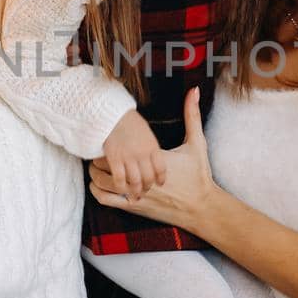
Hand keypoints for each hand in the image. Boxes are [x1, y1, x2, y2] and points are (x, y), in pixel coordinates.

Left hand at [90, 89, 215, 228]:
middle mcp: (140, 174)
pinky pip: (107, 200)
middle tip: (98, 152)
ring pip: (102, 183)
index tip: (107, 136)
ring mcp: (135, 192)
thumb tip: (194, 90)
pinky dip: (98, 193)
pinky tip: (99, 187)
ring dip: (95, 175)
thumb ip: (192, 115)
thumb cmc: (199, 176)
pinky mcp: (135, 207)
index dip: (108, 141)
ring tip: (95, 169)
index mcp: (150, 157)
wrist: (202, 207)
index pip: (118, 147)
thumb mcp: (197, 143)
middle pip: (105, 164)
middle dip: (98, 158)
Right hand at [99, 111, 164, 201]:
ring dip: (135, 190)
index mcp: (153, 147)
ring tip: (134, 193)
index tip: (159, 184)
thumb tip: (154, 157)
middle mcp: (142, 154)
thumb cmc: (129, 121)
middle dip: (147, 187)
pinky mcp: (114, 160)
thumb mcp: (146, 132)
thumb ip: (151, 146)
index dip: (160, 179)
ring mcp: (128, 158)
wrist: (112, 114)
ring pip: (135, 182)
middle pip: (148, 178)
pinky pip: (119, 180)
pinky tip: (120, 188)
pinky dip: (121, 187)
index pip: (161, 169)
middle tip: (145, 191)